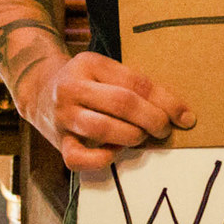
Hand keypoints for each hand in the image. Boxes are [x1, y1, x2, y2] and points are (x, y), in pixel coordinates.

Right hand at [21, 52, 193, 174]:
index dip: (166, 101)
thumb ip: (134, 86)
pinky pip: (79, 158)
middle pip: (123, 103)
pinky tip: (114, 152)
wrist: (37, 89)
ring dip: (132, 136)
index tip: (186, 117)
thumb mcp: (105, 71)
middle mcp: (72, 87)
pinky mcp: (57, 141)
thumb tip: (177, 112)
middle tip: (164, 130)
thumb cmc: (85, 83)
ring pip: (104, 128)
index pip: (136, 83)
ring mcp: (63, 115)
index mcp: (90, 64)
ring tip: (140, 137)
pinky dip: (102, 159)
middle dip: (153, 119)